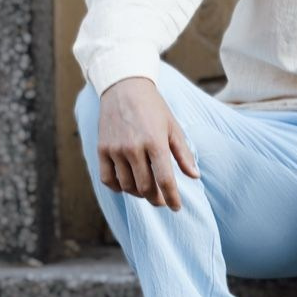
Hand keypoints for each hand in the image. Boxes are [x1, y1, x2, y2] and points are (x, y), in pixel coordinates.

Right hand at [97, 77, 199, 208]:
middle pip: (145, 187)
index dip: (172, 198)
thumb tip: (194, 176)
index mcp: (155, 142)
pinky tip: (127, 185)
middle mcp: (134, 147)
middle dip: (156, 199)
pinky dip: (118, 188)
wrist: (124, 88)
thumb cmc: (154, 108)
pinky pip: (108, 179)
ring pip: (127, 186)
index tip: (176, 207)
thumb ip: (183, 153)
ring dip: (139, 194)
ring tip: (147, 191)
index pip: (165, 179)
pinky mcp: (102, 149)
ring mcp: (115, 149)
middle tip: (162, 201)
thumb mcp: (173, 127)